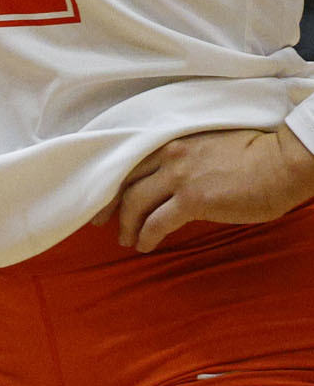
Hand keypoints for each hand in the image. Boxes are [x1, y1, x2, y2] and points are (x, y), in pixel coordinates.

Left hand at [112, 125, 313, 251]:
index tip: (105, 197)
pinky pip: (156, 223)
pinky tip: (145, 245)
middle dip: (110, 206)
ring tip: (126, 240)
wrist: (282, 162)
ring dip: (128, 225)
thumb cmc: (256, 153)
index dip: (113, 182)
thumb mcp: (208, 144)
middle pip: (124, 182)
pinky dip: (146, 236)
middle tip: (103, 221)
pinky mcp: (193, 200)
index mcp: (170, 139)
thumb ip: (184, 157)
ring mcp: (179, 177)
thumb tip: (172, 178)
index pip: (128, 161)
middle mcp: (168, 155)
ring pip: (135, 204)